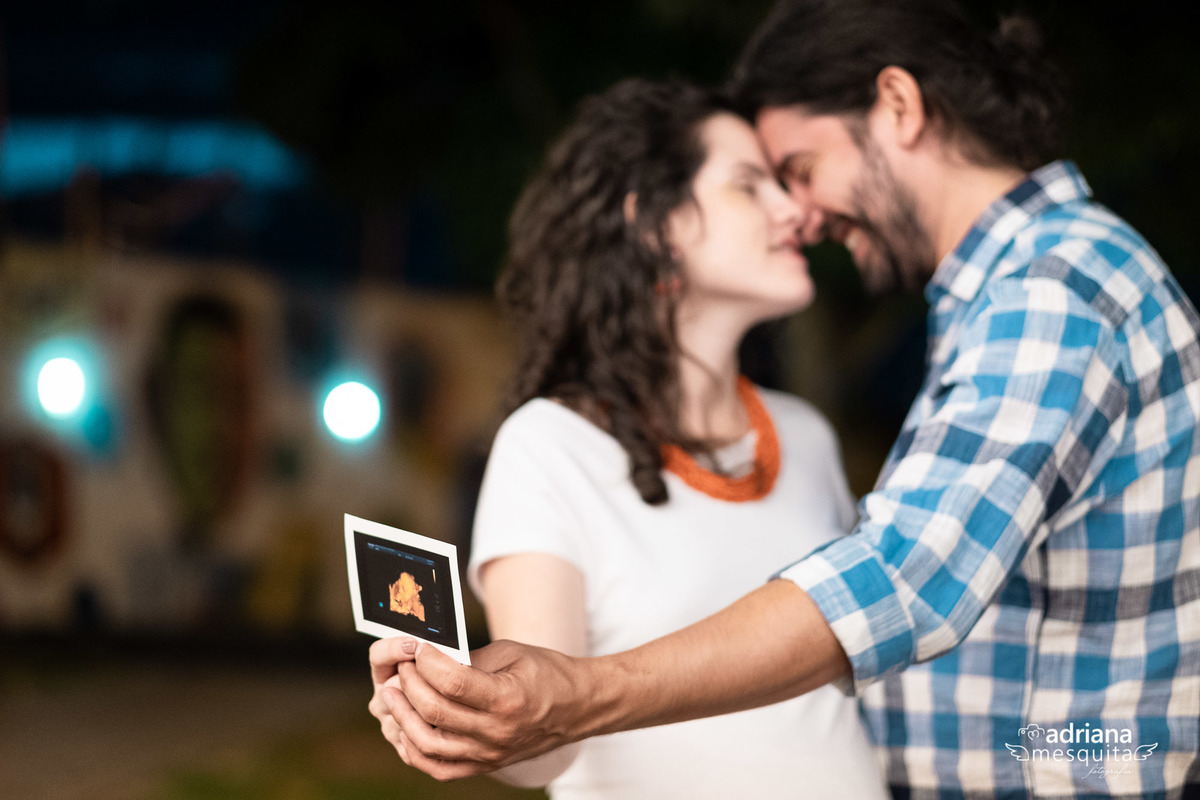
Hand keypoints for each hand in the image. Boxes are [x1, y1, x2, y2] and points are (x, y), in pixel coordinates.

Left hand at [369, 637, 591, 780]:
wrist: (576, 708)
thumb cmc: (545, 673)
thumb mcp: (511, 653)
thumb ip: (469, 658)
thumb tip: (428, 657)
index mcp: (507, 699)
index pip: (453, 682)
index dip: (427, 663)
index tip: (417, 648)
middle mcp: (497, 733)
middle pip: (436, 712)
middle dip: (409, 685)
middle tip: (400, 666)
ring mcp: (489, 754)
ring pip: (429, 745)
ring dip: (403, 717)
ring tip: (392, 695)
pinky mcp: (484, 766)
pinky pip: (438, 768)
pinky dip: (414, 750)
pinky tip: (404, 728)